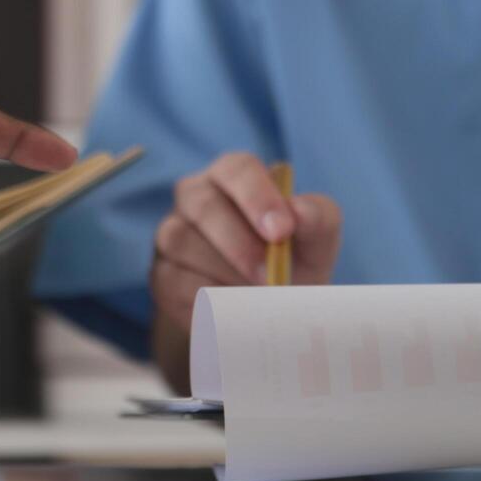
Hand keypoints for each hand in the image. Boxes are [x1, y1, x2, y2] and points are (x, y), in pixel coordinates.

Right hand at [151, 152, 342, 331]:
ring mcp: (171, 233)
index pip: (237, 169)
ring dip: (224, 274)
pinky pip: (174, 280)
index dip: (257, 197)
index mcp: (233, 176)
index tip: (281, 232)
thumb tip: (299, 211)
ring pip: (183, 242)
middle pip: (204, 205)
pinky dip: (206, 298)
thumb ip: (318, 219)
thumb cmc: (292, 261)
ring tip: (256, 297)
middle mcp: (195, 196)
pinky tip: (232, 308)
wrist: (266, 311)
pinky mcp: (162, 273)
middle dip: (239, 244)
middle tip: (271, 278)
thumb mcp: (316, 241)